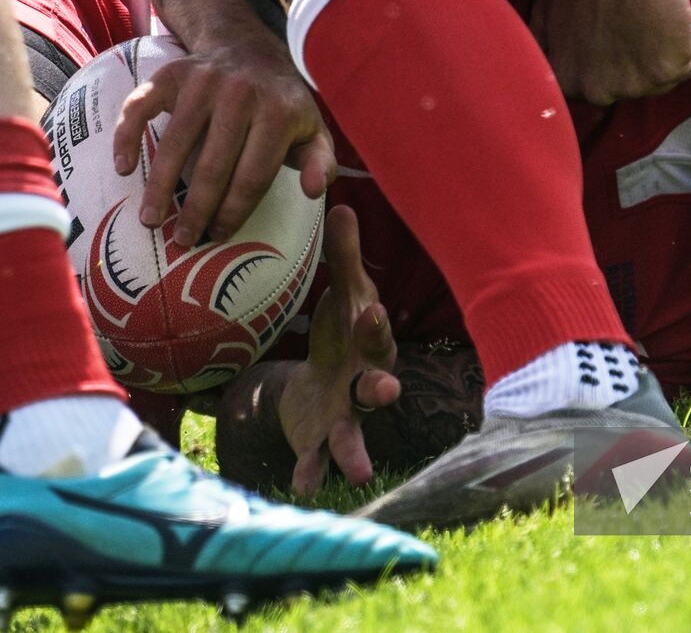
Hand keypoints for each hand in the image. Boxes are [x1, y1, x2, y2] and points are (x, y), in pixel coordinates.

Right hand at [112, 35, 333, 245]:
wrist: (250, 48)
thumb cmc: (282, 103)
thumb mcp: (313, 130)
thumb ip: (320, 162)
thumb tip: (313, 190)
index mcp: (279, 113)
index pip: (253, 175)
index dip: (235, 211)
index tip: (220, 235)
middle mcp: (240, 94)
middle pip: (214, 165)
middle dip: (196, 209)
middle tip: (183, 239)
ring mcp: (203, 81)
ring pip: (176, 142)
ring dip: (159, 186)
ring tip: (150, 220)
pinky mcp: (172, 73)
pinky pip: (141, 106)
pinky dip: (126, 136)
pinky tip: (123, 168)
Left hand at [277, 206, 398, 494]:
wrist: (323, 383)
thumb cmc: (340, 331)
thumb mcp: (344, 293)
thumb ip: (342, 255)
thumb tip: (339, 203)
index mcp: (369, 344)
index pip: (375, 333)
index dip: (374, 325)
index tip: (369, 311)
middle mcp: (364, 381)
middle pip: (377, 384)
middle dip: (381, 386)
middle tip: (386, 388)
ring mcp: (346, 415)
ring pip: (355, 433)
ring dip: (356, 450)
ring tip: (357, 470)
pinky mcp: (321, 439)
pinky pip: (317, 459)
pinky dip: (312, 472)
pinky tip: (304, 487)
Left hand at [531, 0, 690, 105]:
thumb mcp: (544, 10)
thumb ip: (541, 44)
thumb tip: (535, 62)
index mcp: (566, 80)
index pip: (587, 90)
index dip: (603, 64)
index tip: (611, 43)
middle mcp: (597, 92)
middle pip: (625, 89)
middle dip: (632, 64)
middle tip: (634, 26)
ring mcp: (634, 86)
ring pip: (657, 81)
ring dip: (660, 55)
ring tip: (653, 19)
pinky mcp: (667, 72)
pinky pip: (685, 66)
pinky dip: (686, 46)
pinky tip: (672, 18)